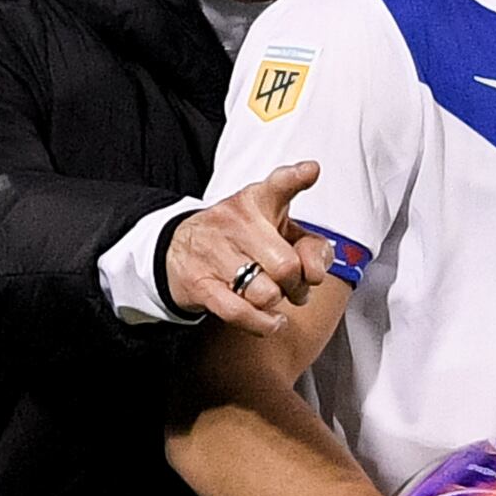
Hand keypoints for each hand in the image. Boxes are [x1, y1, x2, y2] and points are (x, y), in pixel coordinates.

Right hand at [163, 163, 332, 333]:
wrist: (179, 249)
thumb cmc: (241, 240)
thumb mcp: (276, 230)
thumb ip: (310, 246)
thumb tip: (315, 272)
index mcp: (256, 201)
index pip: (278, 185)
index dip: (295, 178)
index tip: (310, 171)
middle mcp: (235, 222)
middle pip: (286, 267)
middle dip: (297, 286)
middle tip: (295, 287)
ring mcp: (215, 253)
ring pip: (266, 293)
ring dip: (277, 304)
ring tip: (274, 299)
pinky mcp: (200, 283)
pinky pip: (240, 312)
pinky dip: (263, 323)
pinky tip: (272, 321)